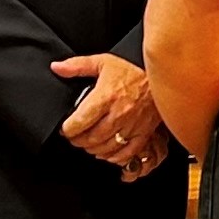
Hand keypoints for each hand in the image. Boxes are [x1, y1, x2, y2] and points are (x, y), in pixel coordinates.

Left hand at [55, 53, 169, 180]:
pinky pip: (126, 153)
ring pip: (106, 148)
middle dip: (78, 140)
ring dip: (93, 149)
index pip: (80, 122)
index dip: (68, 129)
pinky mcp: (143, 134)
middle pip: (91, 138)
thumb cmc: (133, 69)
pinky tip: (107, 152)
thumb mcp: (102, 62)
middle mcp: (119, 114)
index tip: (65, 128)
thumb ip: (77, 66)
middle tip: (75, 137)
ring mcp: (132, 126)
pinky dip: (113, 157)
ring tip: (88, 143)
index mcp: (106, 96)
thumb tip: (57, 68)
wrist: (162, 76)